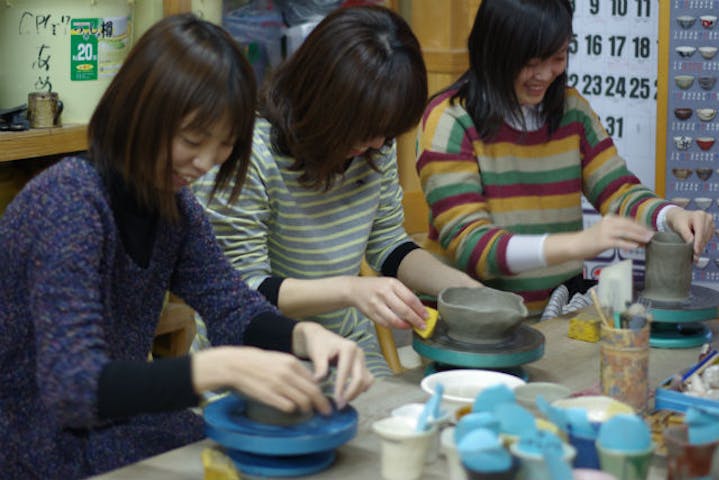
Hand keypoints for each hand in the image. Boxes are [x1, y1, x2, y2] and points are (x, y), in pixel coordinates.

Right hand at [191, 346, 329, 414]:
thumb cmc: (256, 363)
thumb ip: (292, 369)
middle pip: (313, 392)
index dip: (321, 392)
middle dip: (322, 404)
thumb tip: (307, 382)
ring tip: (309, 414)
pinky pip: (288, 407)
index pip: (314, 381)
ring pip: (303, 401)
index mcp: (292, 362)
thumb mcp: (278, 359)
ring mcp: (279, 385)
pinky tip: (292, 412)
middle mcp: (288, 373)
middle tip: (326, 413)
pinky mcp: (269, 395)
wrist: (235, 365)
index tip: (324, 400)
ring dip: (308, 410)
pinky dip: (293, 411)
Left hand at [292, 322, 373, 408]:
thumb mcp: (317, 353)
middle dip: (351, 394)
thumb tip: (319, 381)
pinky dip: (362, 388)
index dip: (341, 388)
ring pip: (366, 381)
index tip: (336, 401)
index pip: (346, 373)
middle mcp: (359, 353)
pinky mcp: (362, 364)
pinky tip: (351, 394)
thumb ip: (320, 367)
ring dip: (357, 392)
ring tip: (343, 400)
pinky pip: (368, 379)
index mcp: (348, 348)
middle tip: (340, 405)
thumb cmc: (318, 344)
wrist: (321, 337)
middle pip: (360, 378)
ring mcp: (362, 358)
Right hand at [347, 276, 427, 328]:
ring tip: (412, 327)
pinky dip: (395, 326)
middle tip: (423, 325)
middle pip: (404, 310)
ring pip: (394, 320)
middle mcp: (384, 293)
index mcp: (392, 283)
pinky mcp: (371, 314)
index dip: (420, 309)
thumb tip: (419, 309)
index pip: (410, 298)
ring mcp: (376, 304)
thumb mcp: (390, 284)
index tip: (426, 316)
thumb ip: (403, 294)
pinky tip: (401, 326)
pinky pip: (386, 324)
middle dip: (416, 320)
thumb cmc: (376, 286)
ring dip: (406, 325)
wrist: (355, 289)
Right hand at [576, 214, 653, 257]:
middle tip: (652, 235)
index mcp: (609, 219)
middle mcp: (608, 223)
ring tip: (647, 240)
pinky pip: (618, 242)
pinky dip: (628, 244)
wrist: (574, 244)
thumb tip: (636, 239)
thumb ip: (618, 233)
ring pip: (625, 232)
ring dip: (638, 236)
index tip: (650, 229)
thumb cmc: (590, 240)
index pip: (628, 220)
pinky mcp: (602, 241)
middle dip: (642, 230)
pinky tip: (635, 246)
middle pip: (628, 225)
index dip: (640, 225)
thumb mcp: (604, 232)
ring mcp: (605, 231)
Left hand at [665, 207, 714, 260]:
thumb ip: (685, 234)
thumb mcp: (679, 227)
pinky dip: (702, 243)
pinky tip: (696, 246)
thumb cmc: (678, 221)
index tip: (696, 252)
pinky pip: (708, 238)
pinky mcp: (711, 228)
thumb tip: (691, 243)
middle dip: (699, 246)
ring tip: (694, 253)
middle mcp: (707, 218)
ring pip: (707, 238)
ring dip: (701, 246)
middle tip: (694, 256)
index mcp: (699, 216)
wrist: (679, 217)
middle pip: (704, 236)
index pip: (700, 232)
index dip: (698, 243)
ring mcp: (710, 223)